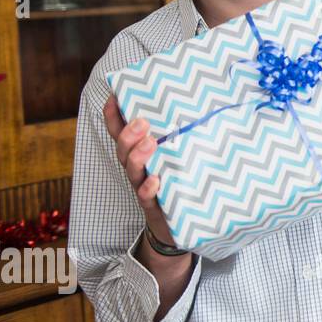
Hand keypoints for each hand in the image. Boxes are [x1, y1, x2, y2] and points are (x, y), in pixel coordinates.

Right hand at [102, 94, 173, 244]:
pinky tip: (155, 180)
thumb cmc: (179, 180)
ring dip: (138, 156)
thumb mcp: (180, 154)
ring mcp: (143, 186)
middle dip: (129, 134)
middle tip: (142, 122)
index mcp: (140, 153)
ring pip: (133, 170)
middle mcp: (138, 168)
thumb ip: (184, 133)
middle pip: (124, 149)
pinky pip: (146, 197)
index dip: (114, 116)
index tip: (114, 96)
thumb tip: (208, 103)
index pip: (120, 132)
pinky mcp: (154, 206)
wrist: (179, 225)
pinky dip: (149, 188)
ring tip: (150, 142)